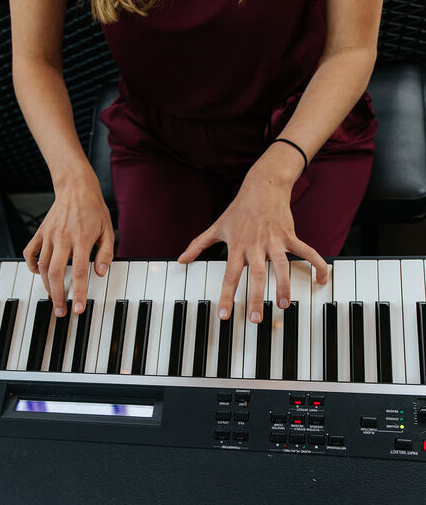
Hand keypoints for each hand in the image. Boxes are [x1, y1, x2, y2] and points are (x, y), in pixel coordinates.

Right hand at [23, 166, 114, 316]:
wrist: (76, 187)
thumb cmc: (94, 209)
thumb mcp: (108, 230)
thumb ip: (106, 253)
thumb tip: (100, 274)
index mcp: (82, 239)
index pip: (80, 272)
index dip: (79, 293)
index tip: (79, 309)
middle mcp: (63, 238)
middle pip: (55, 273)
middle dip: (58, 296)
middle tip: (61, 311)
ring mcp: (49, 235)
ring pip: (42, 266)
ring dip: (46, 285)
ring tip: (53, 297)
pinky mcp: (40, 232)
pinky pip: (30, 252)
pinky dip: (31, 266)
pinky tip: (38, 274)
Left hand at [178, 151, 327, 321]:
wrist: (263, 186)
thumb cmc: (239, 209)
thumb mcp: (216, 227)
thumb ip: (198, 245)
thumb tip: (181, 259)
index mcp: (237, 247)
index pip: (230, 276)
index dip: (227, 296)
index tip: (225, 315)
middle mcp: (255, 246)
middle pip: (257, 275)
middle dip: (258, 298)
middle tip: (257, 319)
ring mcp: (274, 241)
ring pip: (281, 266)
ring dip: (284, 286)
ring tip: (285, 304)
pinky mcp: (290, 235)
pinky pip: (306, 252)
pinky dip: (317, 264)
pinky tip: (322, 279)